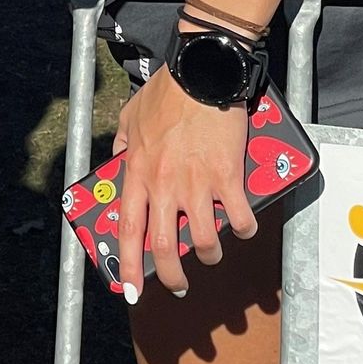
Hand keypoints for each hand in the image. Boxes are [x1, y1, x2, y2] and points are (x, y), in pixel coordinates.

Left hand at [112, 66, 256, 301]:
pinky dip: (244, 229)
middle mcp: (164, 184)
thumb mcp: (130, 117)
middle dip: (171, 277)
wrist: (200, 74)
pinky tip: (243, 225)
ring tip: (212, 252)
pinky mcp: (228, 178)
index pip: (127, 229)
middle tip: (178, 287)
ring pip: (205, 242)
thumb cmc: (166, 93)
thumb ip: (122, 142)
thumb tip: (118, 158)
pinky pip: (240, 220)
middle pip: (165, 247)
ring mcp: (197, 184)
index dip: (127, 265)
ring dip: (210, 254)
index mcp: (137, 171)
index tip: (129, 290)